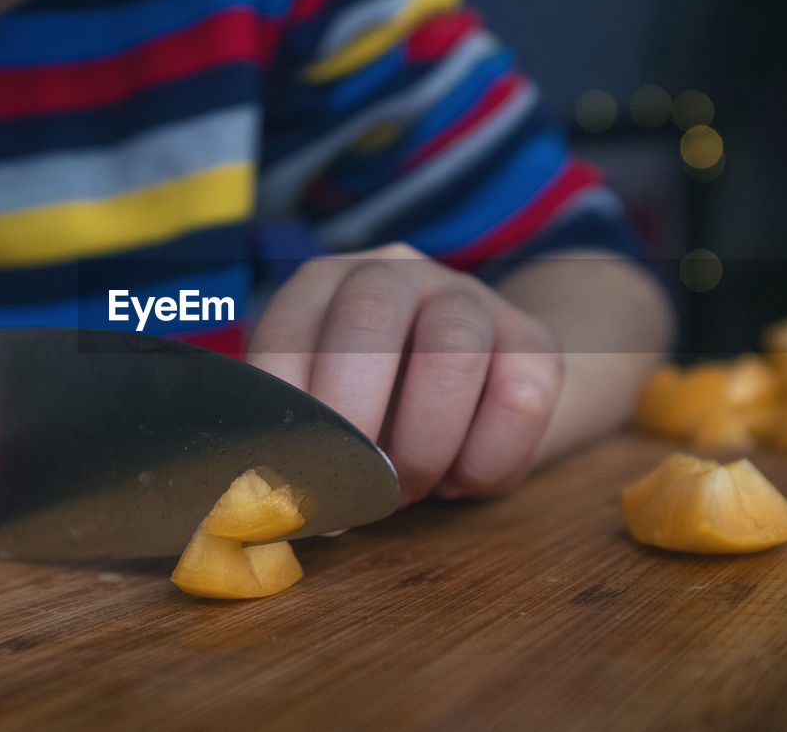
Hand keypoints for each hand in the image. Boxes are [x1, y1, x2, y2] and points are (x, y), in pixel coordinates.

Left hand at [247, 243, 563, 505]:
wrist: (480, 384)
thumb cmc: (378, 410)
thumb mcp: (324, 415)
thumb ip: (293, 445)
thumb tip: (252, 512)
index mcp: (322, 285)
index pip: (289, 332)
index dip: (287, 416)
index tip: (292, 486)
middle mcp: (393, 273)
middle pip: (369, 316)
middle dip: (354, 420)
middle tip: (355, 489)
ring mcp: (470, 296)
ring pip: (452, 351)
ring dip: (424, 445)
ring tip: (410, 490)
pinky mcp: (535, 337)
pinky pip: (522, 395)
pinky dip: (487, 461)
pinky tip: (463, 478)